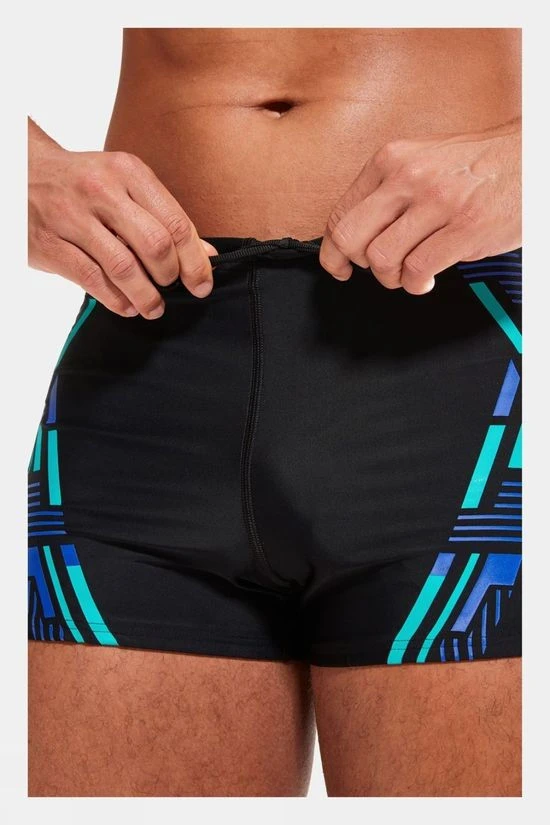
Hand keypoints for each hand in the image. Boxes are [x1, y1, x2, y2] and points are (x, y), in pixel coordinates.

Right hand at [28, 119, 217, 317]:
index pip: (175, 223)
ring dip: (145, 296)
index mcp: (128, 172)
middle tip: (171, 289)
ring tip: (152, 307)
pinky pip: (92, 279)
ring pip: (124, 267)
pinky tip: (126, 306)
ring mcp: (71, 216)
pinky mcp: (49, 242)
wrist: (21, 170)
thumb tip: (206, 253)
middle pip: (155, 245)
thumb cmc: (83, 183)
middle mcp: (101, 189)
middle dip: (171, 277)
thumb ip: (164, 217)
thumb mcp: (125, 185)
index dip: (195, 261)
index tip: (202, 284)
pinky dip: (115, 299)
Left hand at [319, 118, 520, 294]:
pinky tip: (425, 280)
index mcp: (391, 159)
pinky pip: (418, 270)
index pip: (340, 213)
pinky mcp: (464, 228)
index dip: (332, 250)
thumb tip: (357, 234)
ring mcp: (437, 202)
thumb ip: (388, 191)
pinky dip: (415, 284)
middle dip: (357, 265)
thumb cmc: (478, 165)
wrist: (532, 157)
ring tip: (407, 273)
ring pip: (382, 258)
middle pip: (351, 238)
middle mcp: (409, 177)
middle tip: (377, 270)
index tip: (338, 265)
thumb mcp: (422, 162)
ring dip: (390, 278)